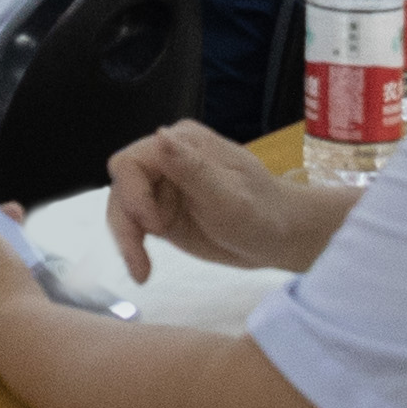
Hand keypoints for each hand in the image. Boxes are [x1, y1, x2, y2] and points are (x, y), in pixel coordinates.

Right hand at [103, 119, 341, 279]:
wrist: (284, 238)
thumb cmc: (264, 214)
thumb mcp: (229, 197)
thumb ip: (192, 168)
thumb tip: (160, 134)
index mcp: (182, 144)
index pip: (131, 162)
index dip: (132, 194)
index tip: (154, 226)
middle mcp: (166, 160)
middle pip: (122, 187)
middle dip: (126, 224)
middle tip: (138, 261)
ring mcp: (163, 186)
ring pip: (123, 208)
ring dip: (126, 240)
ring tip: (141, 273)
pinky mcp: (163, 211)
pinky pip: (135, 225)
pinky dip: (133, 247)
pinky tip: (141, 270)